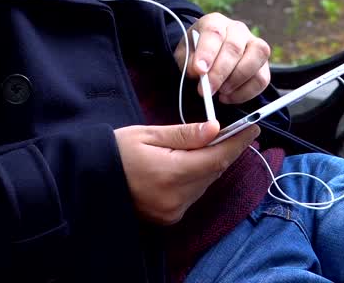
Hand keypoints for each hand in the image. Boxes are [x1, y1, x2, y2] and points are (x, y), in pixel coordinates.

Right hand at [114, 120, 259, 224]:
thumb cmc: (116, 150)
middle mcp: (175, 197)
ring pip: (205, 183)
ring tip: (207, 144)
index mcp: (171, 173)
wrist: (89, 178)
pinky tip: (189, 163)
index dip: (238, 142)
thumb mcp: (148, 134)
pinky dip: (197, 177)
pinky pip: (193, 194)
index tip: (254, 128)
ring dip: (210, 164)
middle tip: (235, 131)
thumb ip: (184, 134)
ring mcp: (172, 211)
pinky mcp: (168, 217)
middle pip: (214, 171)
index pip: (217, 157)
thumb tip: (215, 128)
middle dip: (225, 150)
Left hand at [174, 13, 270, 104]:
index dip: (208, 52)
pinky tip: (229, 97)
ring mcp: (254, 44)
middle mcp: (238, 29)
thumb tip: (198, 72)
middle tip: (208, 90)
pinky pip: (262, 78)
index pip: (215, 33)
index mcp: (215, 22)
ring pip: (257, 58)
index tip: (200, 71)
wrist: (208, 58)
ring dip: (237, 80)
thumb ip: (189, 62)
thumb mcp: (184, 55)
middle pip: (234, 47)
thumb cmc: (196, 55)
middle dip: (220, 72)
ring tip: (221, 92)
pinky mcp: (263, 64)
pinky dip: (246, 92)